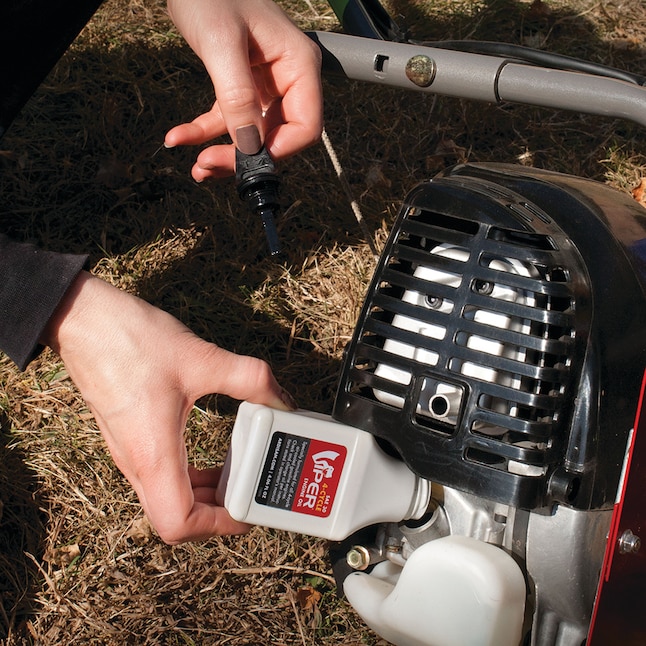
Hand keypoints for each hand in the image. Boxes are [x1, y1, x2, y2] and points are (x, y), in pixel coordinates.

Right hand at [42, 272, 295, 543]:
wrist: (82, 321)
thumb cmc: (131, 341)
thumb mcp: (202, 359)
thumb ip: (250, 379)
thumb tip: (283, 400)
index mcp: (153, 454)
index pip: (179, 524)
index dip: (218, 526)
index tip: (247, 510)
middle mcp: (136, 463)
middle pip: (175, 519)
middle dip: (217, 514)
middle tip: (249, 492)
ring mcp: (129, 453)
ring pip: (167, 498)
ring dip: (204, 496)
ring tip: (236, 474)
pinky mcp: (129, 438)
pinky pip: (161, 475)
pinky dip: (189, 476)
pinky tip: (209, 455)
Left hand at [164, 0, 322, 179]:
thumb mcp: (222, 44)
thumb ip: (238, 97)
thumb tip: (250, 147)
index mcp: (297, 66)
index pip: (305, 126)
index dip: (278, 152)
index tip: (245, 163)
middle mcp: (286, 80)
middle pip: (276, 137)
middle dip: (244, 158)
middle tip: (207, 165)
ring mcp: (263, 86)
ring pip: (250, 136)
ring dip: (223, 153)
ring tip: (195, 166)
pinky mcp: (238, 87)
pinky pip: (226, 120)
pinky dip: (203, 133)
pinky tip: (179, 137)